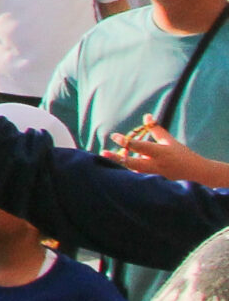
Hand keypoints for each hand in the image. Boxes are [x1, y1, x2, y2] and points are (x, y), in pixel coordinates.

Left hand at [111, 122, 228, 185]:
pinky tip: (119, 170)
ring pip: (133, 172)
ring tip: (106, 160)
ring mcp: (154, 177)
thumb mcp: (169, 141)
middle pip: (133, 163)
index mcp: (160, 153)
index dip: (126, 141)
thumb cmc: (182, 155)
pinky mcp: (154, 185)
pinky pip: (138, 179)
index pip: (140, 146)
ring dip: (121, 166)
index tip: (114, 136)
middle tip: (103, 152)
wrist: (197, 175)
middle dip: (116, 158)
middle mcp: (156, 166)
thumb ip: (156, 129)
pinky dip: (128, 174)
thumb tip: (147, 116)